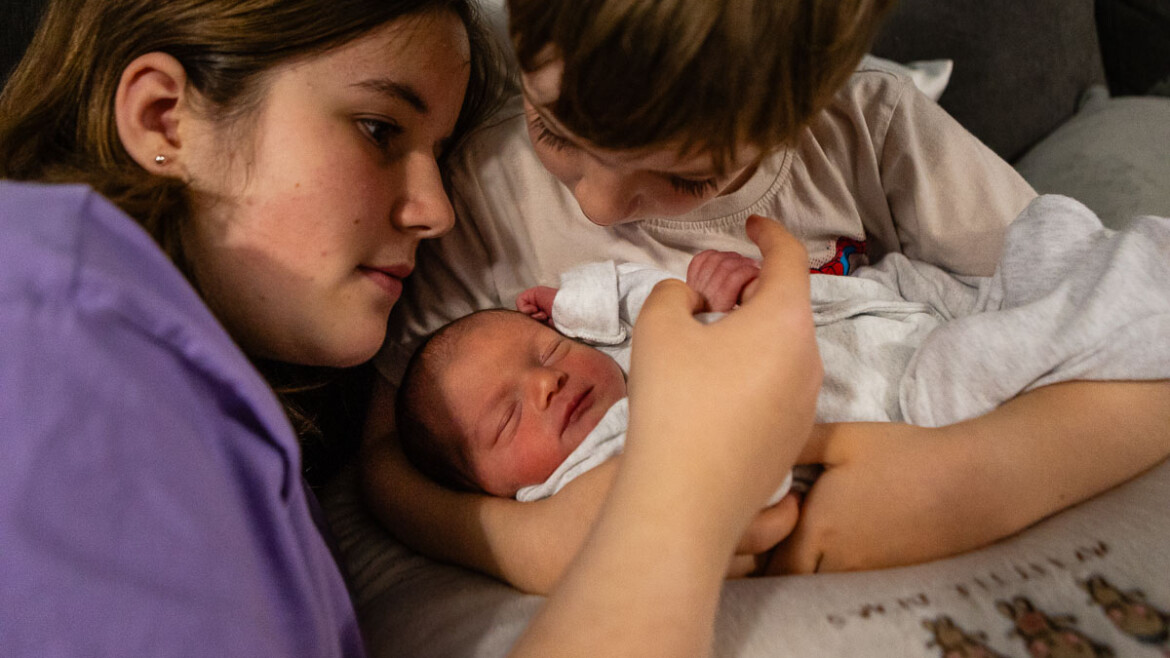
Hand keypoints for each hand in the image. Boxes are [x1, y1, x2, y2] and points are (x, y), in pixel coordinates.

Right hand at [515, 216, 820, 655]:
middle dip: (750, 291)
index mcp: (786, 322)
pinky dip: (752, 373)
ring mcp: (806, 405)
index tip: (752, 225)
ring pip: (782, 350)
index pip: (789, 258)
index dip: (770, 233)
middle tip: (708, 295)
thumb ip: (673, 294)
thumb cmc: (674, 401)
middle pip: (786, 307)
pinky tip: (711, 396)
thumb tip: (692, 302)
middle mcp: (809, 360)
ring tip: (704, 348)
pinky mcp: (792, 440)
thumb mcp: (658, 326)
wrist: (686, 499)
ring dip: (751, 335)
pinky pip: (778, 387)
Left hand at [767, 422, 980, 573]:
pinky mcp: (883, 579)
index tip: (758, 509)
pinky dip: (830, 565)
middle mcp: (835, 565)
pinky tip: (839, 535)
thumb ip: (795, 445)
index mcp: (816, 532)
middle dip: (772, 555)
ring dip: (801, 562)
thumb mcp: (843, 439)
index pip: (763, 560)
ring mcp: (861, 577)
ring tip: (806, 525)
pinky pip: (841, 581)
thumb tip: (759, 444)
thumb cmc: (905, 457)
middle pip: (785, 577)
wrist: (971, 485)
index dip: (753, 540)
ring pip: (812, 581)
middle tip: (775, 518)